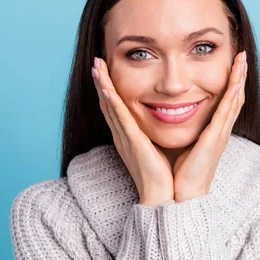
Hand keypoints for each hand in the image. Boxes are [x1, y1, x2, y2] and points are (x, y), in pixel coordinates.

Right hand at [92, 57, 173, 206]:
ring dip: (103, 86)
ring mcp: (126, 139)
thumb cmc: (163, 175)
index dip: (108, 89)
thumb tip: (162, 120)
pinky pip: (121, 120)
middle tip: (96, 61)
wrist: (163, 198)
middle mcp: (123, 136)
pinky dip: (113, 103)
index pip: (115, 108)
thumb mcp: (155, 148)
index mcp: (128, 137)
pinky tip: (107, 89)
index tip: (104, 70)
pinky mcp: (134, 144)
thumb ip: (152, 134)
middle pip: (108, 104)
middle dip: (101, 82)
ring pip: (110, 107)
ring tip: (96, 67)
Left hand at [172, 51, 247, 201]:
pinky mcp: (215, 138)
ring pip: (234, 99)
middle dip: (239, 75)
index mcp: (213, 133)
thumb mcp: (183, 147)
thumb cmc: (179, 175)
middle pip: (235, 97)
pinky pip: (227, 109)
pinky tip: (235, 76)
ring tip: (242, 58)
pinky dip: (233, 90)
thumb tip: (173, 118)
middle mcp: (220, 131)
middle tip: (242, 54)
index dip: (231, 83)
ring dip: (240, 77)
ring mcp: (220, 134)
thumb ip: (183, 132)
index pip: (225, 102)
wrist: (181, 197)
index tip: (233, 64)